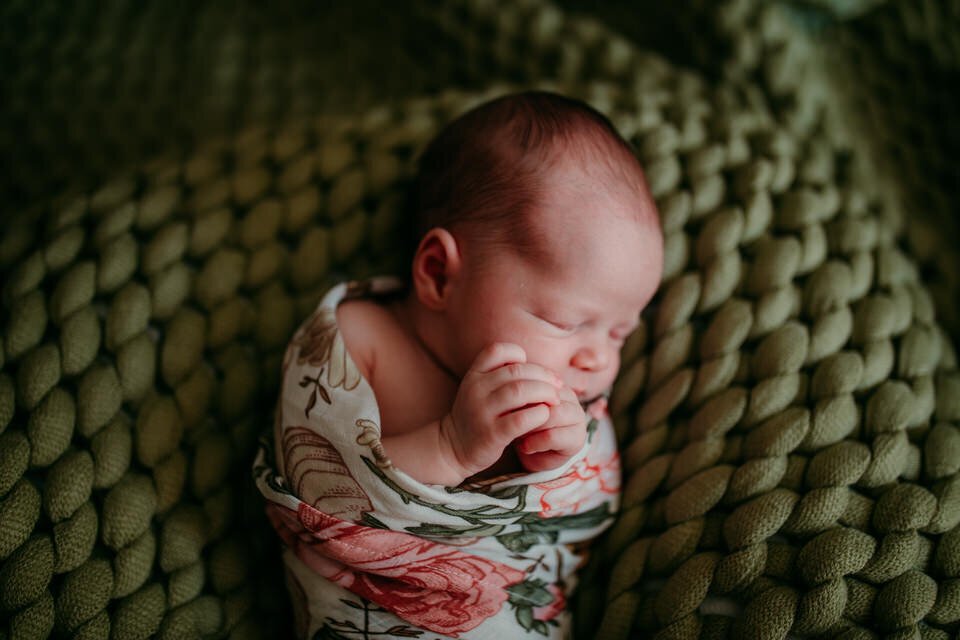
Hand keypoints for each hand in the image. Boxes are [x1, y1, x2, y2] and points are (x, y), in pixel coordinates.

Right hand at [438, 342, 562, 480]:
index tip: (531, 370)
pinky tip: (544, 416)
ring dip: (545, 393)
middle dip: (544, 376)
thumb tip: (543, 371)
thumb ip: (503, 376)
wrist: (454, 447)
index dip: (519, 355)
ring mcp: (482, 411)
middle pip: (517, 371)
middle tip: (557, 386)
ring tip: (555, 400)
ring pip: (521, 391)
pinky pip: (521, 419)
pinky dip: (539, 414)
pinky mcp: (492, 434)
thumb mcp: (481, 389)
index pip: (498, 350)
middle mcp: (475, 389)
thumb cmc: (478, 415)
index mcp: (474, 374)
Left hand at [515, 385, 587, 471]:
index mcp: (554, 383)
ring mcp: (577, 416)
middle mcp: (570, 396)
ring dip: (531, 427)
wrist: (531, 452)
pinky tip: (525, 447)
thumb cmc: (522, 425)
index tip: (506, 407)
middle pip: (546, 397)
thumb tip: (510, 388)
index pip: (537, 381)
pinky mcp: (577, 438)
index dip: (520, 395)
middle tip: (510, 422)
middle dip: (525, 411)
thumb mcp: (517, 407)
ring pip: (551, 415)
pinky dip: (534, 443)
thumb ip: (519, 395)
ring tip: (518, 435)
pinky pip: (552, 436)